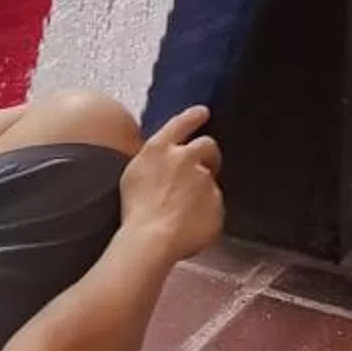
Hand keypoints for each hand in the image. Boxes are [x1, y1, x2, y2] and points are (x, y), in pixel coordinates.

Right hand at [119, 106, 223, 261]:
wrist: (152, 238)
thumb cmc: (135, 211)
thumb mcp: (134, 173)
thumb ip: (154, 160)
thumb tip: (165, 160)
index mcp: (161, 148)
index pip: (182, 123)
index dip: (193, 116)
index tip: (203, 112)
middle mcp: (186, 158)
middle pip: (207, 145)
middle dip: (208, 154)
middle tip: (205, 166)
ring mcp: (204, 180)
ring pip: (210, 179)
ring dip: (203, 188)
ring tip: (186, 210)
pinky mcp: (217, 203)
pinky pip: (214, 205)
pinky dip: (206, 212)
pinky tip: (192, 225)